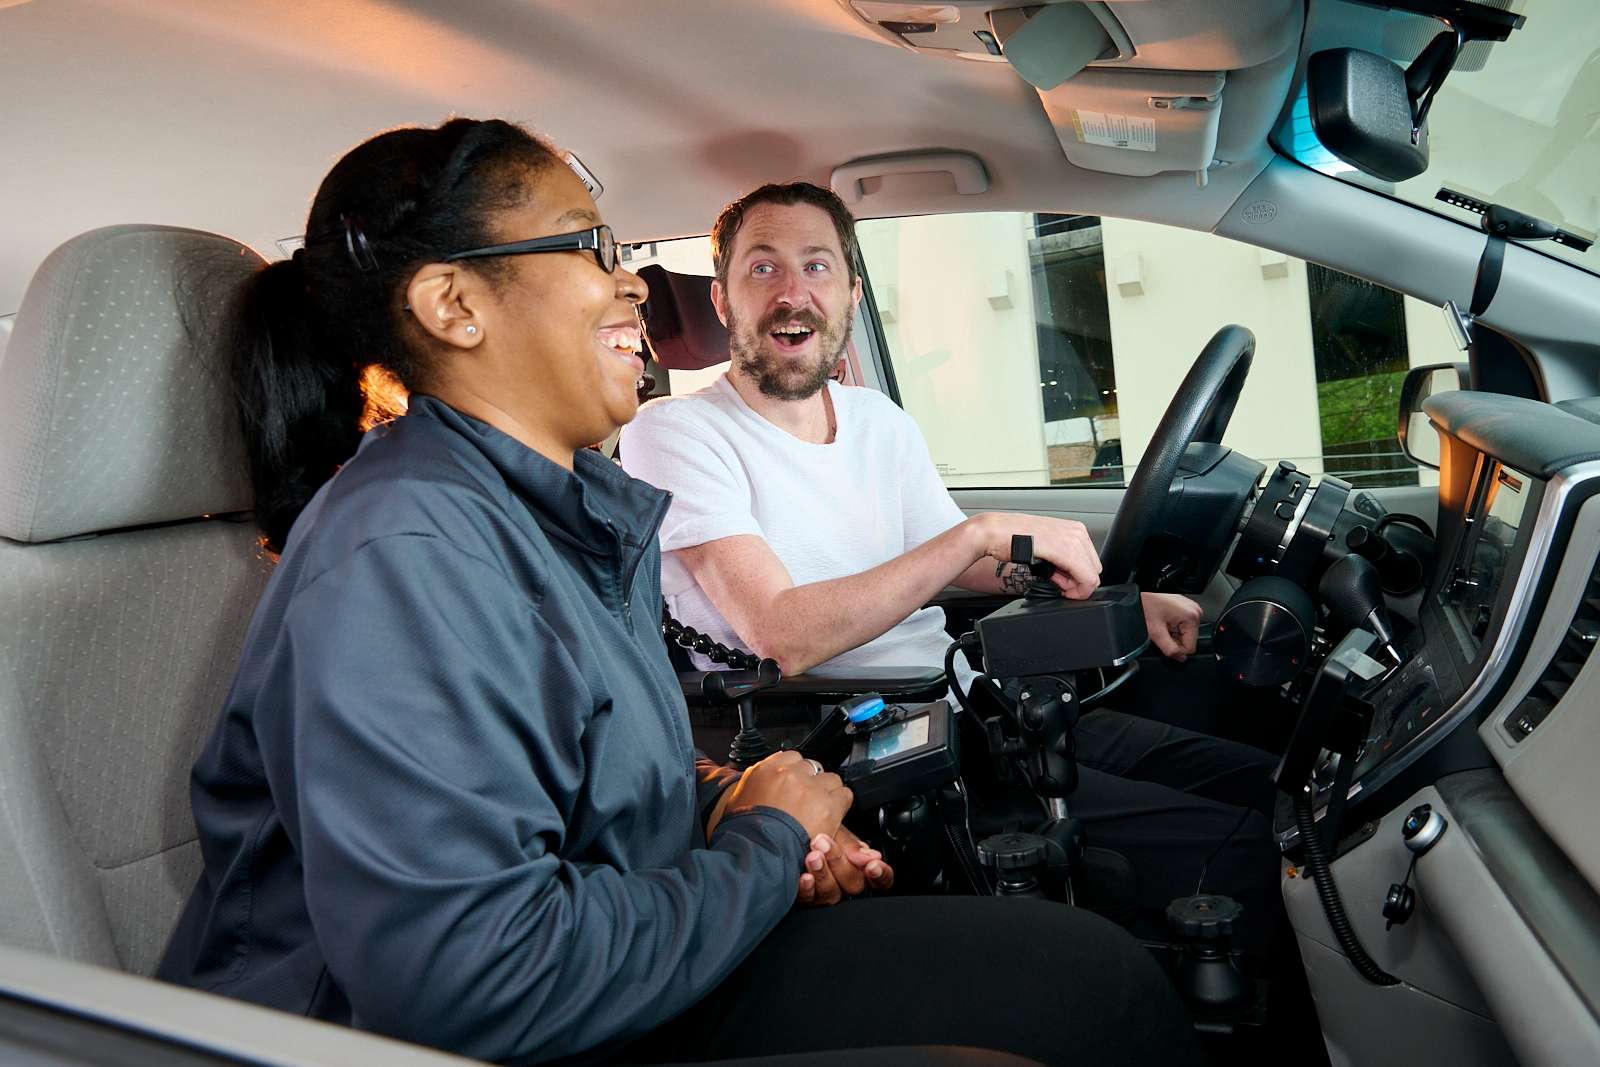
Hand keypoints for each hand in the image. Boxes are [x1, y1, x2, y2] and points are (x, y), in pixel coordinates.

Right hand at [716, 751, 851, 841]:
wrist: (757, 852)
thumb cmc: (745, 834)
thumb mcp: (738, 803)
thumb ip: (753, 787)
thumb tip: (759, 784)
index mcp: (765, 770)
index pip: (790, 758)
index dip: (796, 774)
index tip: (796, 785)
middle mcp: (789, 774)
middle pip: (811, 768)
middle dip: (811, 783)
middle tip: (807, 802)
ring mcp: (809, 788)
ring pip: (830, 779)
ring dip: (827, 793)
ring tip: (821, 810)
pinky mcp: (827, 804)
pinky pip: (844, 795)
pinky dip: (841, 805)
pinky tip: (832, 816)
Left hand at [795, 825, 894, 906]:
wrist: (772, 827)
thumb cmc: (801, 823)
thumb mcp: (829, 823)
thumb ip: (850, 842)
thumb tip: (870, 855)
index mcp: (854, 862)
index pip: (879, 879)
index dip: (880, 874)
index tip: (872, 865)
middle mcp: (839, 880)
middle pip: (853, 884)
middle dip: (840, 863)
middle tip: (824, 842)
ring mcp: (820, 890)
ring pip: (831, 894)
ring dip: (823, 873)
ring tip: (811, 854)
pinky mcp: (801, 897)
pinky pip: (808, 901)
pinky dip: (807, 889)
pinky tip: (802, 876)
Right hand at [974, 513, 1100, 598]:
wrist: (995, 532)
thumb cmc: (1013, 537)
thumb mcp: (1045, 548)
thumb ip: (1061, 562)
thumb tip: (1068, 579)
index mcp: (1075, 529)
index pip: (1091, 562)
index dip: (1078, 577)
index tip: (1063, 581)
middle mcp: (1077, 532)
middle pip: (1094, 570)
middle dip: (1077, 582)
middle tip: (1057, 582)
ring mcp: (1073, 540)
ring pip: (1091, 577)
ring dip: (1074, 586)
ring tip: (1054, 581)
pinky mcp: (1066, 551)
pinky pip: (1086, 578)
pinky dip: (1077, 590)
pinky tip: (1060, 586)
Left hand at [1142, 592, 1201, 661]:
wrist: (1140, 596)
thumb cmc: (1146, 607)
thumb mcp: (1156, 632)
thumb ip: (1170, 649)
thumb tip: (1180, 658)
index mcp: (1191, 617)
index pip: (1191, 647)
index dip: (1177, 649)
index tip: (1165, 642)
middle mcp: (1195, 611)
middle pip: (1189, 640)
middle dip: (1175, 640)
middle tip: (1162, 632)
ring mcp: (1192, 609)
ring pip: (1186, 634)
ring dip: (1174, 634)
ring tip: (1163, 625)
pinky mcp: (1187, 608)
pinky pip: (1184, 626)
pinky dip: (1175, 627)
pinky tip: (1166, 622)